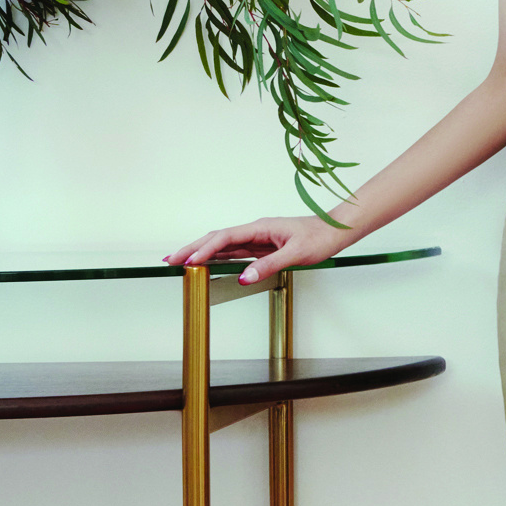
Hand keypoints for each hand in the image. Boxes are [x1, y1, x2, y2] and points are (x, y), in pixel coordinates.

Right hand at [162, 213, 355, 283]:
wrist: (334, 232)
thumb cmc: (319, 238)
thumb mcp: (295, 254)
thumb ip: (269, 265)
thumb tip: (245, 277)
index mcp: (260, 228)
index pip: (225, 238)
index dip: (205, 249)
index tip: (189, 262)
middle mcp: (255, 231)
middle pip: (217, 238)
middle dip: (192, 249)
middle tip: (170, 261)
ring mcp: (257, 238)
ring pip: (223, 245)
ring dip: (201, 252)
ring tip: (180, 262)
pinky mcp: (261, 246)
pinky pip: (234, 251)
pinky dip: (217, 256)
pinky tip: (206, 263)